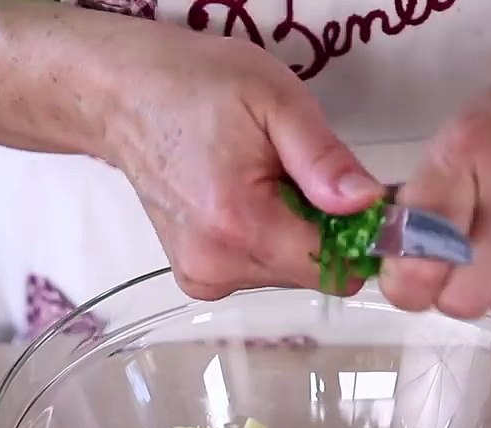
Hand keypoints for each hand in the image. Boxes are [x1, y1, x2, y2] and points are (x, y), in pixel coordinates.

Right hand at [101, 27, 383, 299]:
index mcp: (242, 225)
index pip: (335, 267)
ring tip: (262, 179)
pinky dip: (266, 240)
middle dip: (322, 228)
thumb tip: (367, 203)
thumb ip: (323, 158)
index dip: (356, 232)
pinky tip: (242, 198)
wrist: (124, 96)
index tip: (348, 192)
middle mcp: (219, 264)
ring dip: (293, 232)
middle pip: (313, 272)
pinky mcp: (197, 277)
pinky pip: (259, 270)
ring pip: (288, 273)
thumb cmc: (196, 87)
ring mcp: (203, 275)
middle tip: (296, 172)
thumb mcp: (275, 101)